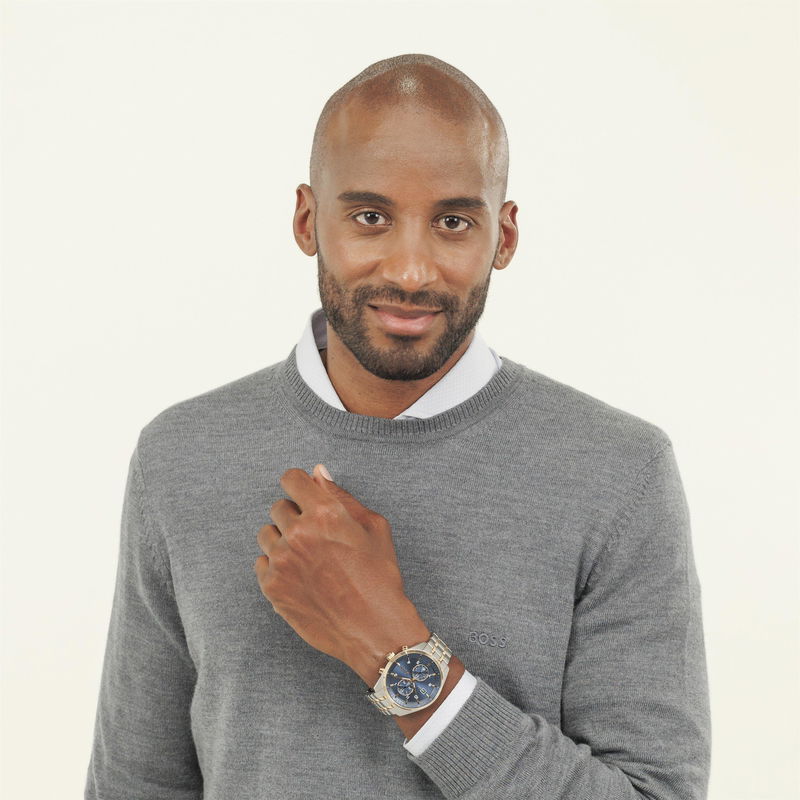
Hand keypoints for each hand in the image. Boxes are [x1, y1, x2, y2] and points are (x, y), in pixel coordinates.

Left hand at [253, 464, 424, 672]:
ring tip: (307, 558)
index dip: (299, 484)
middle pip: (278, 507)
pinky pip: (261, 562)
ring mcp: (282, 561)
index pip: (291, 479)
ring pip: (266, 534)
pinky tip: (300, 577)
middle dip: (295, 515)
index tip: (305, 495)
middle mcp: (298, 533)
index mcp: (325, 513)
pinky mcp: (272, 587)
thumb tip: (317, 472)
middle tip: (316, 535)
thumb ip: (341, 496)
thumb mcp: (373, 527)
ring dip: (282, 540)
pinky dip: (277, 566)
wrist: (374, 629)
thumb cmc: (379, 576)